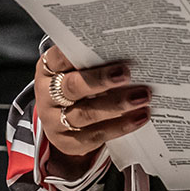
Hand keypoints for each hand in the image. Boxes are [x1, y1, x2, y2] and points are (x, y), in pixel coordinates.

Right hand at [34, 46, 151, 159]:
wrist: (62, 122)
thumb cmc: (76, 86)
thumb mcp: (76, 70)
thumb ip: (92, 61)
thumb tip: (128, 52)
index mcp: (48, 70)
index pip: (58, 58)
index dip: (79, 53)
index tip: (104, 48)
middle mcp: (47, 96)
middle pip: (72, 87)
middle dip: (101, 80)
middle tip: (126, 74)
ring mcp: (54, 121)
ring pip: (85, 114)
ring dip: (117, 105)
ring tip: (142, 97)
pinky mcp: (67, 142)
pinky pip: (96, 135)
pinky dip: (121, 126)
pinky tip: (140, 116)